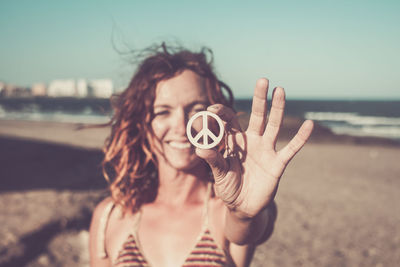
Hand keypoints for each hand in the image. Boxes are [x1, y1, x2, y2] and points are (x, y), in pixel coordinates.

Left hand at [196, 78, 313, 217]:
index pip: (230, 121)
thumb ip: (213, 161)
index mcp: (235, 141)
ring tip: (280, 90)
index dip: (222, 113)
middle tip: (262, 80)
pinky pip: (291, 149)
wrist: (243, 206)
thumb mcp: (219, 174)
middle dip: (259, 99)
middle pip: (257, 116)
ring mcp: (266, 150)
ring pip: (273, 126)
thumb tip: (199, 149)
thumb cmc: (229, 187)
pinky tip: (309, 124)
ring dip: (278, 109)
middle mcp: (252, 141)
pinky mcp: (277, 163)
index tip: (212, 109)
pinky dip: (300, 138)